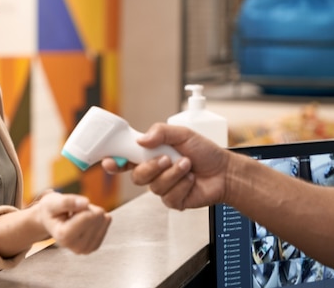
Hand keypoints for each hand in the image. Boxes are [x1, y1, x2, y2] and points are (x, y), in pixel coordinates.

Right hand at [36, 192, 110, 253]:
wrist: (51, 220)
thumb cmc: (50, 209)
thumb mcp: (53, 202)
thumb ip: (67, 202)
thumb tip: (86, 202)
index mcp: (63, 237)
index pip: (87, 216)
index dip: (81, 204)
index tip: (69, 207)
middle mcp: (76, 247)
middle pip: (96, 217)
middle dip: (87, 208)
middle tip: (72, 212)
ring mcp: (86, 249)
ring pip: (103, 219)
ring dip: (92, 212)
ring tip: (77, 216)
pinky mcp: (94, 247)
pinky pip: (106, 223)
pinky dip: (98, 217)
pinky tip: (85, 220)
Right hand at [102, 123, 229, 209]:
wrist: (225, 172)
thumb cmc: (205, 152)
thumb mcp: (182, 133)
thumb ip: (160, 132)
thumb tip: (141, 139)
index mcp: (150, 154)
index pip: (126, 159)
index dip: (114, 162)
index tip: (108, 162)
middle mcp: (154, 172)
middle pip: (137, 176)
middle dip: (152, 167)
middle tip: (167, 158)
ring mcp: (163, 188)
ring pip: (154, 187)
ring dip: (173, 174)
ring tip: (187, 165)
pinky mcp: (173, 201)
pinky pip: (168, 197)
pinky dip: (182, 185)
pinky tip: (190, 180)